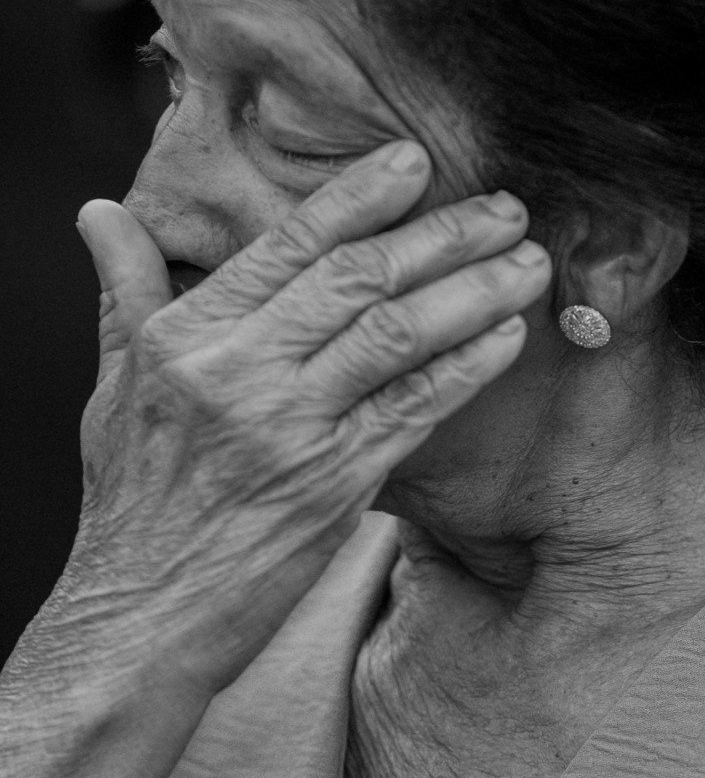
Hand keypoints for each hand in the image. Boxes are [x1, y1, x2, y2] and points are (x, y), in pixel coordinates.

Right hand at [65, 140, 550, 693]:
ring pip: (397, 334)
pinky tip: (509, 337)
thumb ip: (127, 291)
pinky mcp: (334, 486)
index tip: (414, 161)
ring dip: (475, 291)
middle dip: (443, 234)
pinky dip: (468, 367)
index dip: (359, 196)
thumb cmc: (133, 502)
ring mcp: (289, 430)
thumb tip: (101, 211)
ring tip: (531, 263)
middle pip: (358, 279)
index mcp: (186, 338)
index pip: (287, 246)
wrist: (141, 617)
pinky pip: (415, 410)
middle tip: (507, 206)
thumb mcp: (115, 384)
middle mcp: (238, 374)